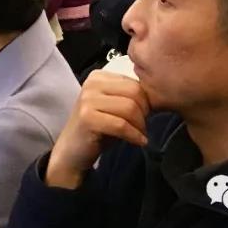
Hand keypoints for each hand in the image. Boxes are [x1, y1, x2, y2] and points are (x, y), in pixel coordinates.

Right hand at [44, 71, 149, 189]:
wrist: (71, 151)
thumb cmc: (97, 129)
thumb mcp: (113, 106)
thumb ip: (128, 96)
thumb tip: (156, 96)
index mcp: (98, 76)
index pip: (134, 84)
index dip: (145, 102)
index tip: (143, 117)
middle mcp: (91, 84)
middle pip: (135, 93)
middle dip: (145, 113)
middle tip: (142, 128)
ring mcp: (88, 100)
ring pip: (130, 108)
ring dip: (140, 126)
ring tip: (139, 135)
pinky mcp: (88, 118)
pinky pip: (121, 125)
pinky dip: (134, 136)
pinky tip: (138, 142)